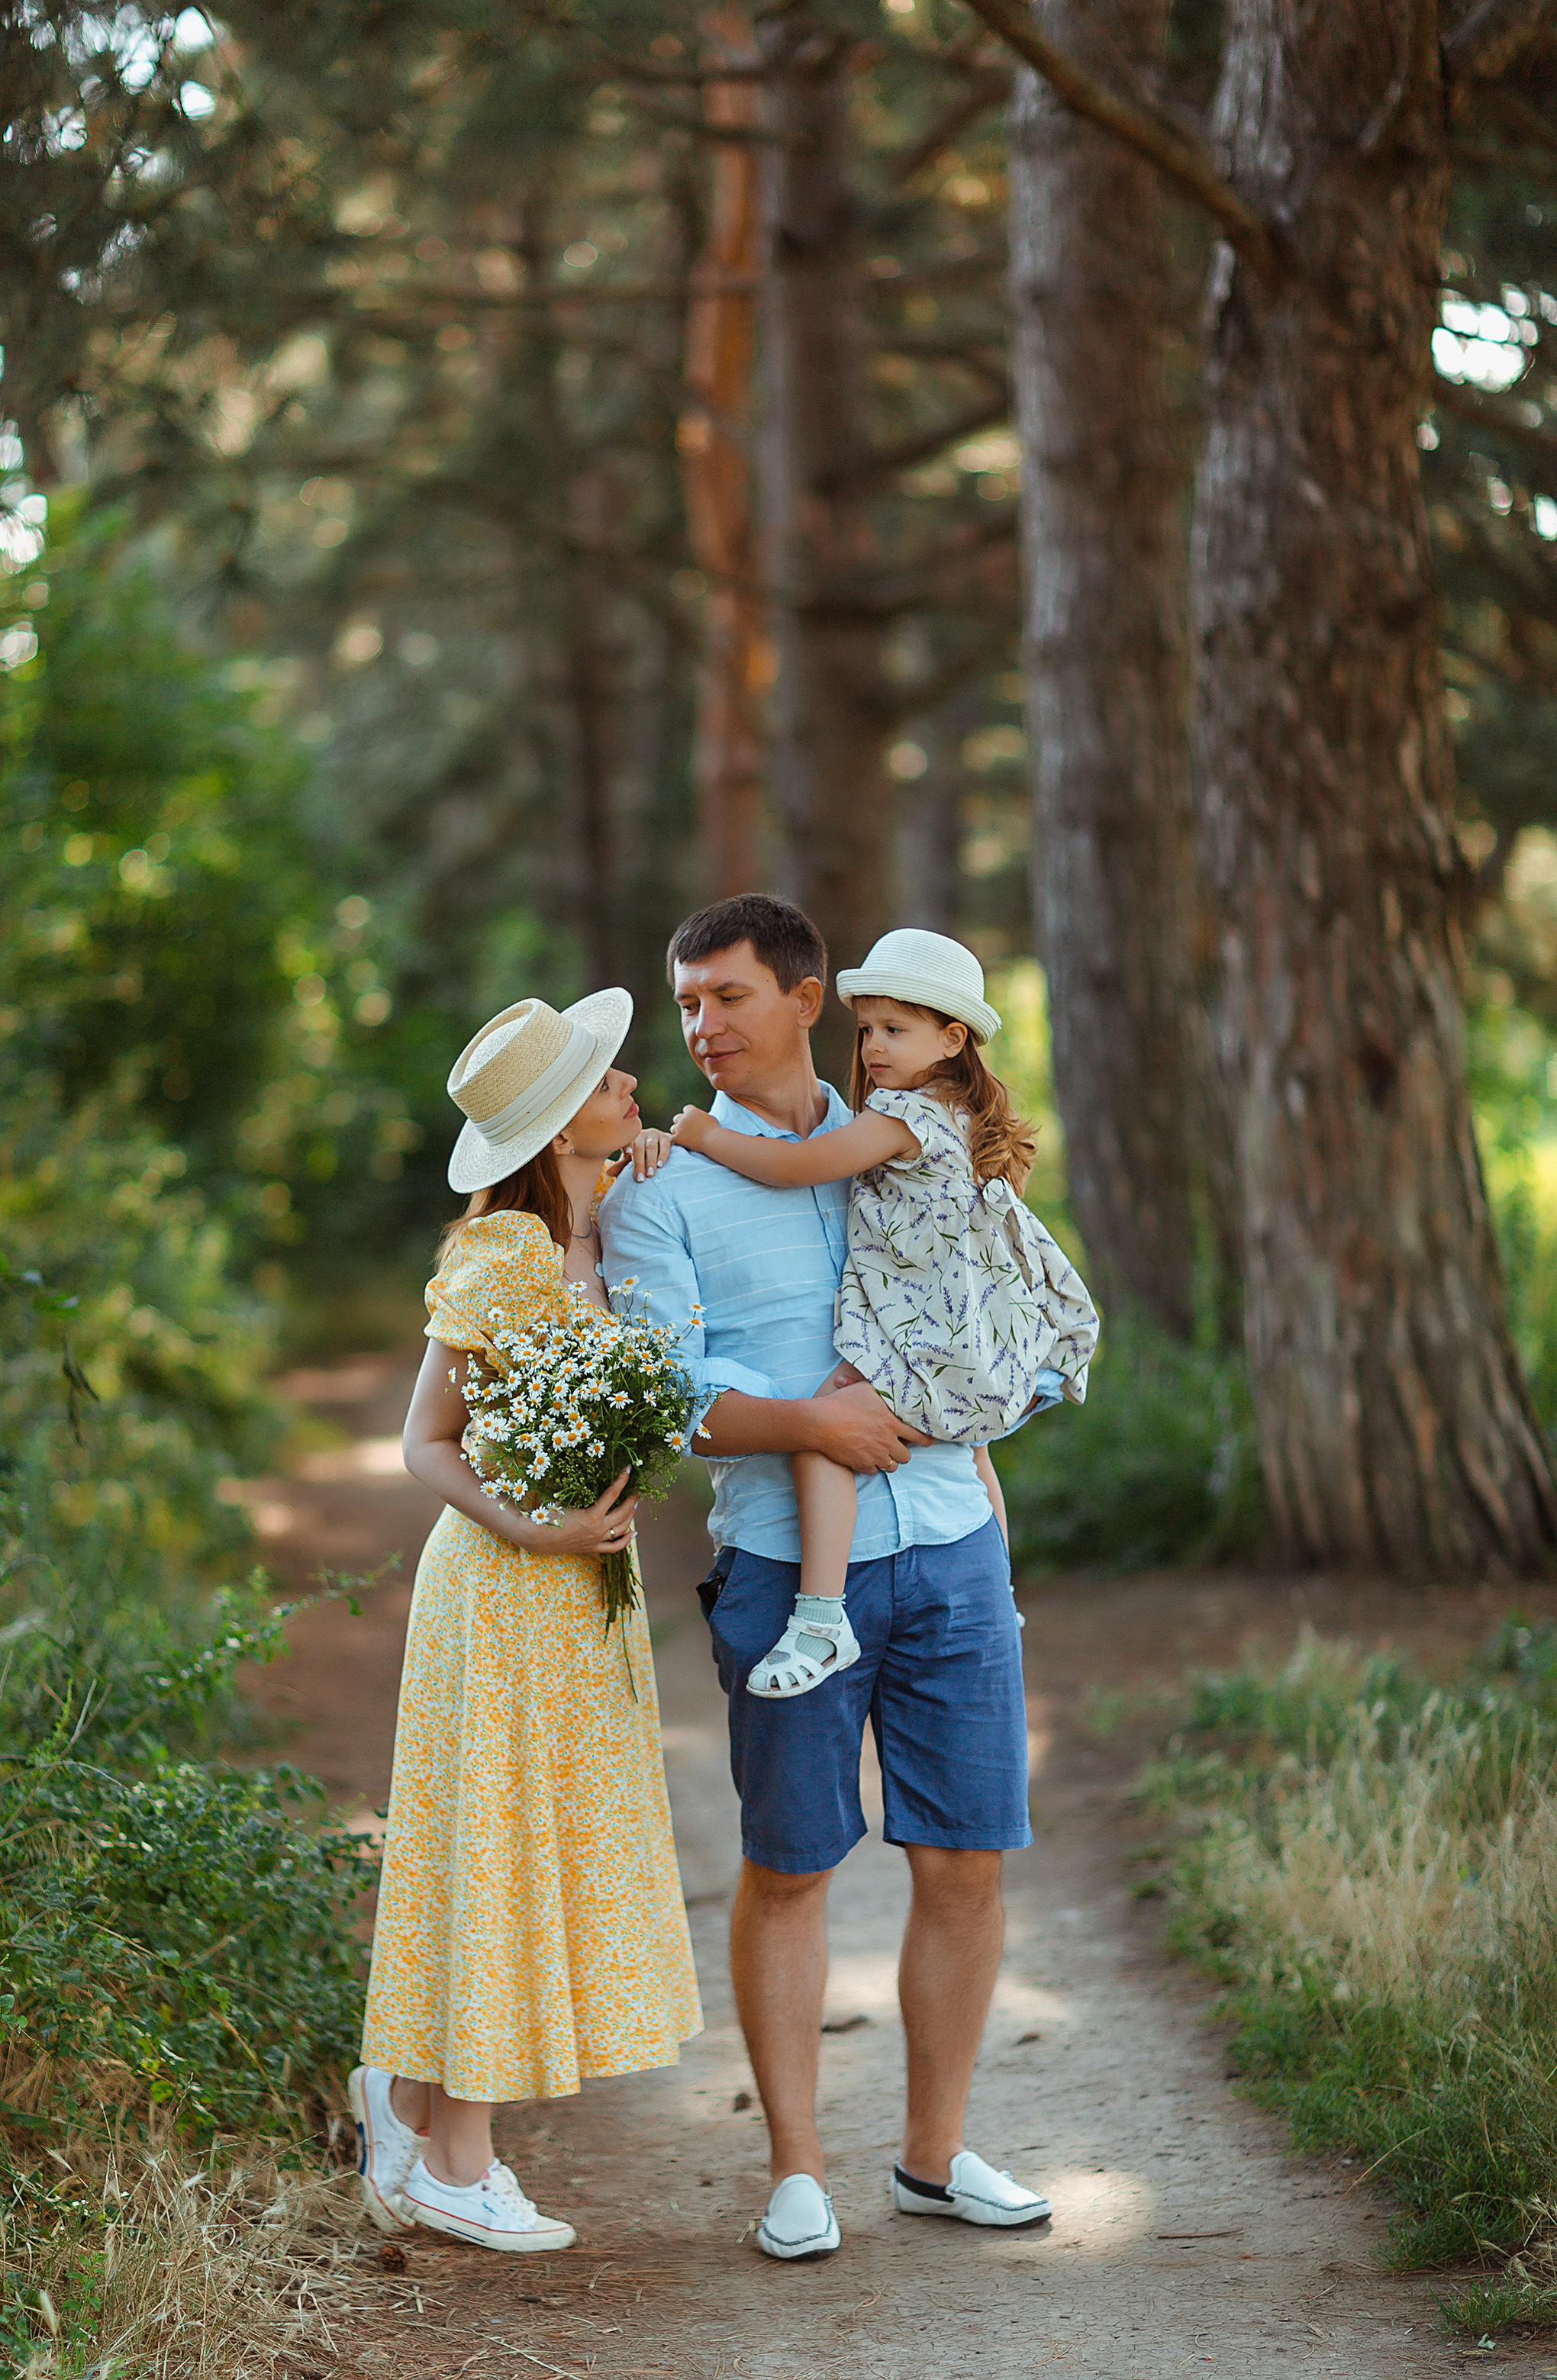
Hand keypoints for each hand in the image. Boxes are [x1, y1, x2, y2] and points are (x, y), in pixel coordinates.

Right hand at [540, 1468, 639, 1554]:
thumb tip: (587, 1478)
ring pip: (622, 1528)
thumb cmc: (547, 1515)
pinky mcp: (593, 1548)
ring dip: (631, 1516)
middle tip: (634, 1491)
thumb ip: (580, 1493)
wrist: (536, 1537)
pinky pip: (615, 1547)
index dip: (622, 1480)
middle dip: (631, 1500)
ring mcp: (597, 1540)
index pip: (613, 1494)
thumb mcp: (565, 1500)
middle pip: (623, 1513)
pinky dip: (626, 1540)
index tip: (628, 1470)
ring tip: (634, 1506)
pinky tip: (633, 1533)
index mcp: (592, 1516)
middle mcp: (598, 1529)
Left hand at [605, 1128, 672, 1183]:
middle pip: (639, 1147)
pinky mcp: (666, 1137)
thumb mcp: (630, 1160)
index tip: (628, 1153)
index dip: (628, 1146)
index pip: (627, 1141)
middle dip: (639, 1164)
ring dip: (650, 1161)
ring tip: (650, 1174)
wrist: (660, 1149)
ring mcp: (654, 1134)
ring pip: (651, 1147)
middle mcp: (642, 1134)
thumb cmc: (641, 1156)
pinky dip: (663, 1155)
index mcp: (630, 1138)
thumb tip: (608, 1173)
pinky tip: (660, 1165)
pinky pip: (665, 1146)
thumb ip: (622, 1165)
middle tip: (640, 1179)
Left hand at [670, 1106, 714, 1152]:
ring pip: (673, 1128)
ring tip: (684, 1138)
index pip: (686, 1109)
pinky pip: (672, 1138)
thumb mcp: (709, 1117)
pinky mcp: (677, 1138)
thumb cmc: (714, 1129)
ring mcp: (679, 1128)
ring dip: (677, 1132)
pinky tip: (680, 1143)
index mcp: (691, 1111)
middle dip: (680, 1123)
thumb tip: (700, 1117)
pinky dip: (676, 1140)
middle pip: (677, 1118)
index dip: (688, 1115)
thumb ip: (701, 1116)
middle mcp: (683, 1118)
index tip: (692, 1121)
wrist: (713, 1140)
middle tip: (686, 1130)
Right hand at [809, 1382, 931, 1474]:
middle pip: (906, 1456)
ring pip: (891, 1466)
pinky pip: (874, 1471)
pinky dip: (872, 1466)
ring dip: (889, 1460)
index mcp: (891, 1423)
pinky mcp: (861, 1465)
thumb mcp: (865, 1389)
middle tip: (898, 1447)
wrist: (820, 1422)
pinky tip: (867, 1457)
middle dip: (904, 1452)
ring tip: (882, 1453)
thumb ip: (882, 1390)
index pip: (918, 1436)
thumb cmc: (842, 1402)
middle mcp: (887, 1442)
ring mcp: (875, 1456)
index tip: (929, 1441)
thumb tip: (890, 1385)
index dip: (926, 1439)